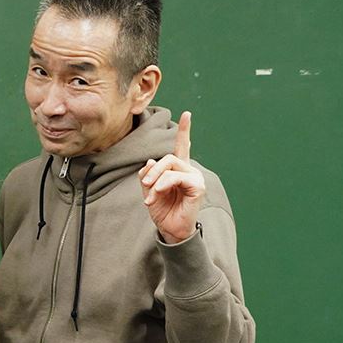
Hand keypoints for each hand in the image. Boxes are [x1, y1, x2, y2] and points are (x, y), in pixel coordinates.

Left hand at [139, 111, 205, 242]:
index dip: (184, 130)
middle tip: (145, 185)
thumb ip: (148, 174)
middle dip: (153, 171)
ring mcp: (195, 177)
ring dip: (156, 181)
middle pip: (168, 157)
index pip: (182, 146)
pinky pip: (176, 177)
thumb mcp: (149, 189)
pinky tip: (157, 195)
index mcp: (178, 169)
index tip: (187, 113)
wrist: (170, 229)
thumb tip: (149, 162)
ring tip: (150, 196)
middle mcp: (189, 170)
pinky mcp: (198, 186)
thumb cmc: (162, 210)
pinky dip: (163, 185)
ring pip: (170, 165)